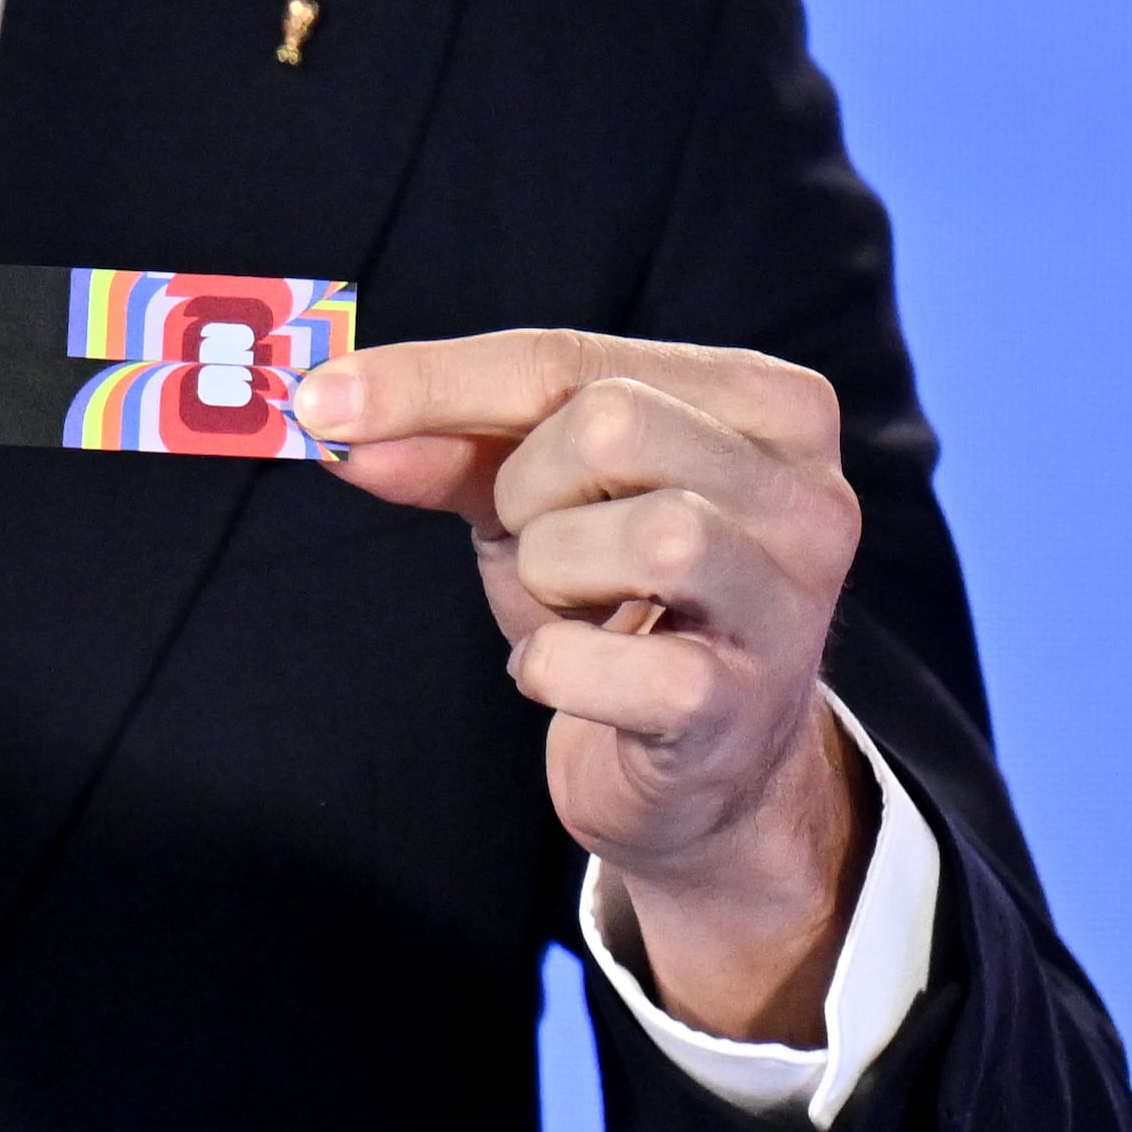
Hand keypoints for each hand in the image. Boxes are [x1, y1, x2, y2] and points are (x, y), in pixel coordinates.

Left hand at [295, 329, 868, 1043]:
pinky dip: (548, 669)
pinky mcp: (741, 705)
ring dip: (552, 576)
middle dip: (528, 490)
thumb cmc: (622, 603)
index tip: (321, 400)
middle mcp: (809, 492)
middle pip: (612, 424)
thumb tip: (333, 415)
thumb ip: (447, 444)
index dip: (432, 380)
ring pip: (643, 533)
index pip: (571, 358)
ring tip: (575, 610)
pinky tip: (576, 680)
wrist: (700, 772)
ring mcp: (788, 603)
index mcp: (768, 405)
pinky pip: (599, 661)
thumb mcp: (536, 498)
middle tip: (541, 545)